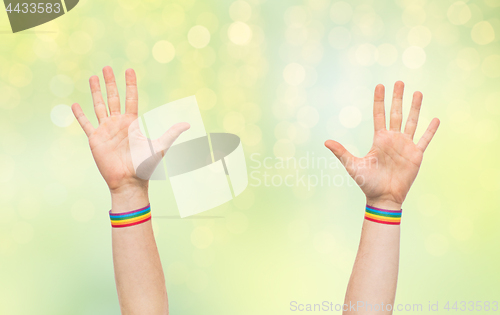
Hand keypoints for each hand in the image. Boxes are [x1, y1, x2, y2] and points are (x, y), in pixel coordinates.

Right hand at [71, 66, 189, 194]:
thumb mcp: (159, 147)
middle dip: (110, 82)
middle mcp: (118, 123)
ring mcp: (106, 130)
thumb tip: (187, 124)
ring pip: (99, 106)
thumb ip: (171, 134)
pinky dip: (80, 115)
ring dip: (95, 92)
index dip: (130, 84)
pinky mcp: (95, 139)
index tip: (129, 70)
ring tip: (93, 77)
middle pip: (113, 97)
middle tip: (106, 67)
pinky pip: (86, 124)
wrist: (130, 181)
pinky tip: (74, 104)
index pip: (131, 98)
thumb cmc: (145, 166)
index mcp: (132, 123)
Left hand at [325, 81, 439, 208]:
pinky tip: (435, 118)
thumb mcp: (353, 165)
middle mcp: (393, 139)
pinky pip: (424, 139)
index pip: (379, 114)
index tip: (379, 85)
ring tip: (417, 92)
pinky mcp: (416, 155)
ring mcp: (405, 146)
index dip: (379, 100)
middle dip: (397, 98)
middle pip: (396, 113)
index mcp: (379, 139)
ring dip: (415, 108)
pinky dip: (430, 130)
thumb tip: (325, 142)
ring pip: (411, 122)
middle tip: (399, 82)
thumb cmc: (367, 183)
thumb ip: (341, 152)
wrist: (383, 198)